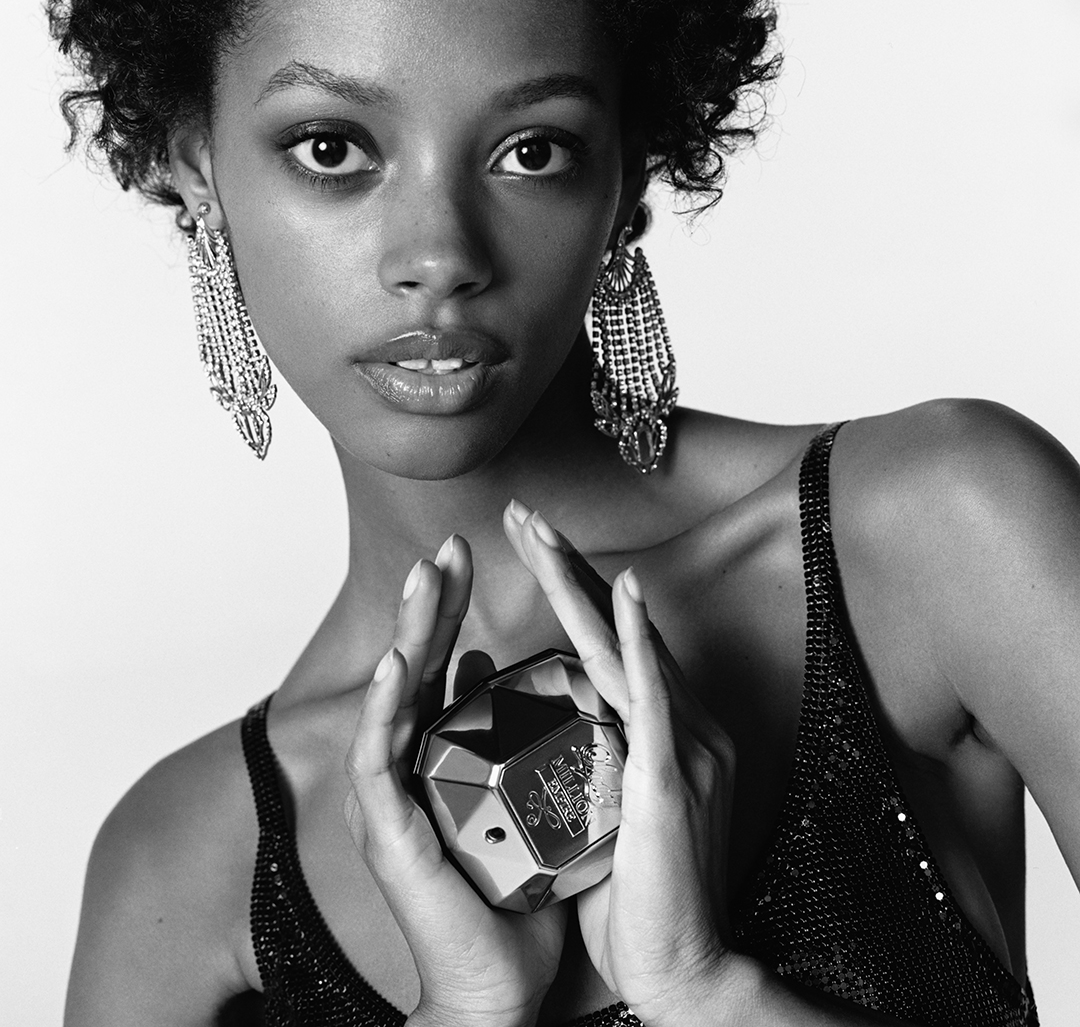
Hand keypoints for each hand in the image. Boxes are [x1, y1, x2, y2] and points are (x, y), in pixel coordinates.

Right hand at [344, 535, 565, 1026]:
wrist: (501, 980)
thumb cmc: (514, 890)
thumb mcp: (515, 791)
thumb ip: (505, 731)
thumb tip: (497, 667)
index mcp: (437, 754)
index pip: (442, 663)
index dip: (452, 605)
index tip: (470, 553)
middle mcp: (406, 767)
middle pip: (416, 667)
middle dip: (430, 602)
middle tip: (448, 546)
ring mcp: (391, 797)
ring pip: (392, 698)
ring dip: (408, 634)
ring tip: (423, 577)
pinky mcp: (388, 831)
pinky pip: (379, 759)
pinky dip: (389, 707)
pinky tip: (402, 662)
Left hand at [504, 502, 737, 1026]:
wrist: (684, 971)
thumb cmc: (641, 901)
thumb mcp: (609, 816)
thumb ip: (591, 765)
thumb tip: (555, 735)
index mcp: (668, 736)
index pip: (612, 647)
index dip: (575, 593)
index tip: (535, 549)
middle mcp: (685, 728)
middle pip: (615, 630)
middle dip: (566, 568)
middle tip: (523, 516)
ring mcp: (684, 748)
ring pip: (623, 646)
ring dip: (580, 583)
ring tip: (539, 531)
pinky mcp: (672, 778)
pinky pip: (653, 696)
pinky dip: (638, 640)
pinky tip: (625, 593)